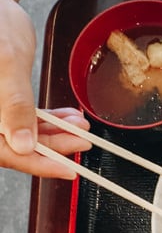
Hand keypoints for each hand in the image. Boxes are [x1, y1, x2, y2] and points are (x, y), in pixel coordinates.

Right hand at [0, 0, 90, 176]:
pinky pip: (23, 116)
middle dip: (53, 146)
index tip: (67, 169)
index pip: (5, 152)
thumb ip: (14, 105)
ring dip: (54, 132)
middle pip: (16, 146)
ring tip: (81, 127)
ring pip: (22, 133)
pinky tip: (68, 117)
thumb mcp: (6, 63)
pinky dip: (47, 119)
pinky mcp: (3, 100)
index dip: (37, 164)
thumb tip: (23, 145)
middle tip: (83, 142)